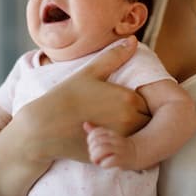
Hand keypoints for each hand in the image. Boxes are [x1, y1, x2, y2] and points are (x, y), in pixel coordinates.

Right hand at [14, 35, 150, 162]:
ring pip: (141, 137)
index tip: (134, 98)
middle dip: (144, 116)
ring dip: (137, 132)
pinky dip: (124, 145)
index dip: (145, 100)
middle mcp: (129, 122)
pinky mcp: (111, 156)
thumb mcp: (90, 72)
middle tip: (126, 112)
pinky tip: (110, 137)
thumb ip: (115, 56)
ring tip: (118, 123)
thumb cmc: (66, 96)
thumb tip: (133, 39)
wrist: (43, 128)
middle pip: (150, 120)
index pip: (153, 101)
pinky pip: (128, 152)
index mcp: (128, 100)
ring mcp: (121, 141)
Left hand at [84, 122, 138, 169]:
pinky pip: (109, 161)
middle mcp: (115, 139)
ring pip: (102, 150)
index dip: (90, 140)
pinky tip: (104, 164)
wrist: (136, 153)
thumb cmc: (117, 146)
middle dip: (91, 151)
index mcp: (111, 133)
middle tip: (94, 156)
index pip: (96, 132)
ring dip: (95, 157)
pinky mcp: (122, 159)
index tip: (93, 146)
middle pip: (97, 142)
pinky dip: (103, 164)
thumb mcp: (107, 137)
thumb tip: (85, 124)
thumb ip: (95, 132)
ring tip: (97, 161)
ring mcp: (119, 149)